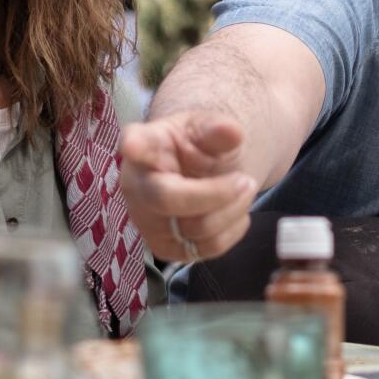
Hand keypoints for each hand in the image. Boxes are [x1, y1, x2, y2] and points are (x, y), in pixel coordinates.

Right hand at [118, 112, 258, 260]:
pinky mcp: (164, 249)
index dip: (133, 146)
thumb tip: (232, 132)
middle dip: (216, 193)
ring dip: (233, 209)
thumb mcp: (209, 129)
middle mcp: (136, 185)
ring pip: (196, 228)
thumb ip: (218, 129)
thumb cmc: (198, 146)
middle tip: (246, 179)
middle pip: (167, 198)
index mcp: (144, 144)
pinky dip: (232, 230)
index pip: (135, 144)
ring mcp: (146, 221)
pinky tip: (236, 211)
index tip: (132, 145)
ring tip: (245, 189)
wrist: (199, 175)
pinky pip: (207, 249)